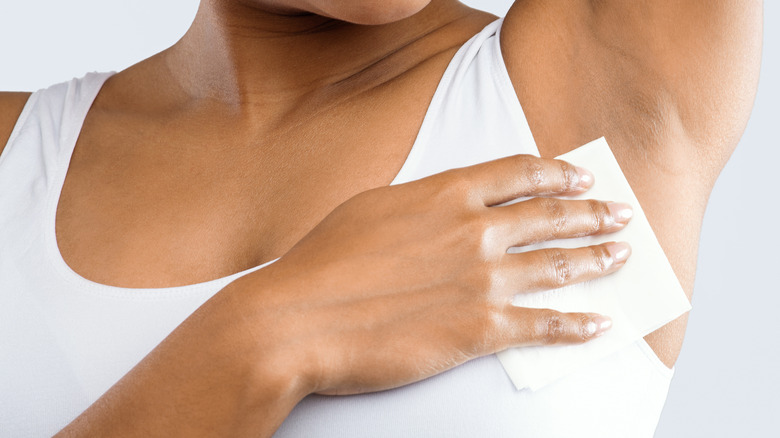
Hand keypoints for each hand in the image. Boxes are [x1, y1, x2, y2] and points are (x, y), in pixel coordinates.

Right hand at [232, 154, 632, 395]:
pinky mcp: (480, 330)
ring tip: (621, 257)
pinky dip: (576, 326)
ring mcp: (481, 280)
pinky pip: (544, 325)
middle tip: (620, 213)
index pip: (519, 174)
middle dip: (592, 212)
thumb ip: (419, 201)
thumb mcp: (370, 208)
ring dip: (597, 260)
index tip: (581, 175)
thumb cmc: (323, 263)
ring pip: (559, 265)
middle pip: (551, 215)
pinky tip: (598, 324)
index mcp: (445, 195)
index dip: (557, 173)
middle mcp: (473, 231)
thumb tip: (444, 202)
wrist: (300, 319)